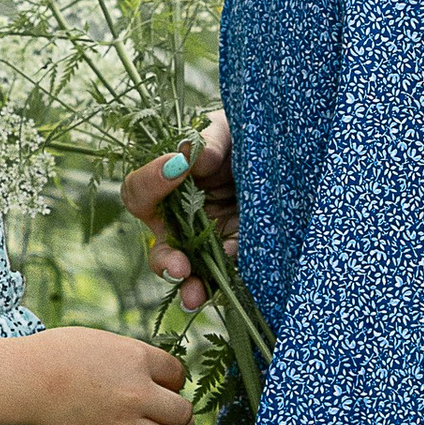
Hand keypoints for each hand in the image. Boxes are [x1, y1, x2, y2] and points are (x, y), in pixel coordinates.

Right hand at [25, 326, 190, 424]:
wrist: (24, 379)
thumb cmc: (58, 354)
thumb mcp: (104, 342)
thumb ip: (134, 358)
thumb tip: (153, 376)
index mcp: (138, 359)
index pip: (179, 375)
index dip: (171, 381)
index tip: (159, 384)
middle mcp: (138, 392)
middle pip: (181, 413)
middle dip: (174, 414)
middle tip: (158, 412)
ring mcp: (122, 423)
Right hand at [122, 113, 238, 313]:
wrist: (282, 148)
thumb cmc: (242, 134)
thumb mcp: (228, 129)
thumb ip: (210, 140)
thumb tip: (191, 157)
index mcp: (167, 186)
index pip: (140, 192)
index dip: (150, 182)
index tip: (178, 167)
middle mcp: (181, 219)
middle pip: (160, 247)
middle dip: (166, 260)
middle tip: (180, 265)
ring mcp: (209, 240)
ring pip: (191, 271)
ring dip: (191, 285)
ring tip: (196, 295)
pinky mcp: (239, 252)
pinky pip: (228, 272)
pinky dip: (228, 279)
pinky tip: (234, 282)